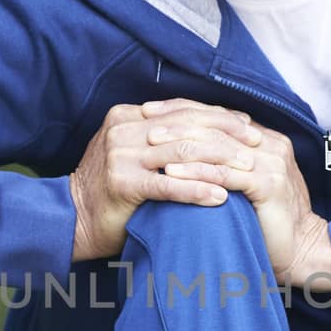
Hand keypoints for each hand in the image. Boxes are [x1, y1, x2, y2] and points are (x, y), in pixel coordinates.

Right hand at [69, 99, 262, 260]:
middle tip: (257, 146)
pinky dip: (198, 190)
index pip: (183, 110)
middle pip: (187, 127)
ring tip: (248, 170)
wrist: (74, 219)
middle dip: (227, 135)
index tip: (248, 127)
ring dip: (220, 162)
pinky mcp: (122, 184)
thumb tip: (209, 132)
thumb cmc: (113, 191)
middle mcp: (123, 130)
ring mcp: (121, 156)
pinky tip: (221, 197)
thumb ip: (161, 140)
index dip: (219, 117)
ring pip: (183, 153)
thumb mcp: (134, 153)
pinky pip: (169, 185)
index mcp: (127, 116)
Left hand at [141, 98, 330, 289]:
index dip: (182, 109)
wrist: (304, 251)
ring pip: (218, 145)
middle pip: (216, 123)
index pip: (218, 114)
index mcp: (265, 138)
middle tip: (145, 122)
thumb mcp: (245, 185)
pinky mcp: (270, 184)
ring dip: (181, 144)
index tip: (149, 110)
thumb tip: (185, 153)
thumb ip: (226, 165)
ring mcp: (272, 162)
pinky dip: (196, 173)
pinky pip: (225, 174)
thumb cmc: (268, 222)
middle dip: (177, 121)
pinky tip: (171, 173)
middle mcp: (271, 143)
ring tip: (151, 144)